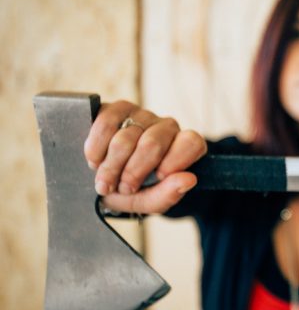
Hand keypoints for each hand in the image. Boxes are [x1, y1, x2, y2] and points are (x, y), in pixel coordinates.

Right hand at [83, 100, 206, 213]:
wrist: (104, 182)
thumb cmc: (135, 190)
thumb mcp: (151, 201)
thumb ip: (170, 194)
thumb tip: (189, 179)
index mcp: (184, 147)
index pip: (191, 143)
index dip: (175, 160)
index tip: (158, 177)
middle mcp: (167, 127)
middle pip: (152, 144)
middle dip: (132, 172)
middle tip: (123, 189)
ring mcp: (143, 115)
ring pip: (125, 139)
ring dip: (110, 167)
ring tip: (106, 182)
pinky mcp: (118, 109)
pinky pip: (105, 124)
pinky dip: (96, 149)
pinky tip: (95, 161)